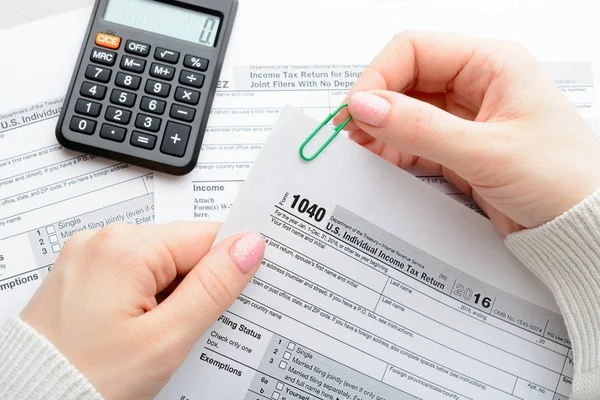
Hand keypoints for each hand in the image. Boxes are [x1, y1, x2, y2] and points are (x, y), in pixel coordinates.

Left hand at [20, 223, 265, 399]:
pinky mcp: (81, 276)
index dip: (228, 267)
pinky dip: (146, 300)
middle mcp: (103, 241)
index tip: (238, 295)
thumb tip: (248, 245)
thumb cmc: (87, 378)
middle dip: (196, 288)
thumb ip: (213, 287)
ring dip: (171, 298)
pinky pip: (130, 277)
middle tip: (190, 332)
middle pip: (179, 252)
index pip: (205, 237)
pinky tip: (141, 334)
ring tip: (159, 340)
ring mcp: (88, 259)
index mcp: (125, 246)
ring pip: (157, 267)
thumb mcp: (166, 338)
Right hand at [334, 31, 599, 234]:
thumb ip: (418, 127)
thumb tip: (363, 106)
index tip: (356, 111)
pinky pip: (415, 140)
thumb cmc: (560, 180)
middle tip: (353, 135)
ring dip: (381, 129)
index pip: (414, 50)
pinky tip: (382, 162)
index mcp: (491, 64)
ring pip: (406, 111)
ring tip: (364, 151)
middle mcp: (477, 84)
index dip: (378, 77)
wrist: (581, 228)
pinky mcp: (460, 147)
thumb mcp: (484, 151)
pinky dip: (395, 150)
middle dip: (375, 105)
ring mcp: (466, 117)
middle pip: (405, 79)